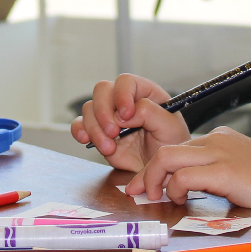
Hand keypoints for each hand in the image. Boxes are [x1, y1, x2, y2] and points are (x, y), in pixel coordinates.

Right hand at [68, 73, 184, 172]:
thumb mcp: (170, 127)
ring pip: (89, 108)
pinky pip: (80, 124)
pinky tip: (87, 140)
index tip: (127, 115)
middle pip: (102, 90)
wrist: (160, 170)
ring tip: (109, 147)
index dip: (122, 95)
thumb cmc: (170, 145)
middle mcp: (124, 101)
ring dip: (95, 128)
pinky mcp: (98, 132)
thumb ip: (150, 113)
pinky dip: (80, 131)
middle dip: (104, 112)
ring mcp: (109, 116)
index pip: (126, 81)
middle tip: (113, 132)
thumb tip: (124, 114)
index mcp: (144, 93)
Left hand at [128, 126, 250, 211]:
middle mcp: (217, 141)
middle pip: (165, 150)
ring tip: (157, 198)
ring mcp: (221, 154)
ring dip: (153, 180)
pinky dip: (176, 190)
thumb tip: (184, 188)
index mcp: (220, 140)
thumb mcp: (239, 174)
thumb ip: (213, 175)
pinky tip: (184, 201)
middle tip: (137, 193)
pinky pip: (184, 177)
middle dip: (145, 173)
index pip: (178, 148)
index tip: (144, 184)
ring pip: (167, 158)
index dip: (156, 168)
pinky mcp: (226, 171)